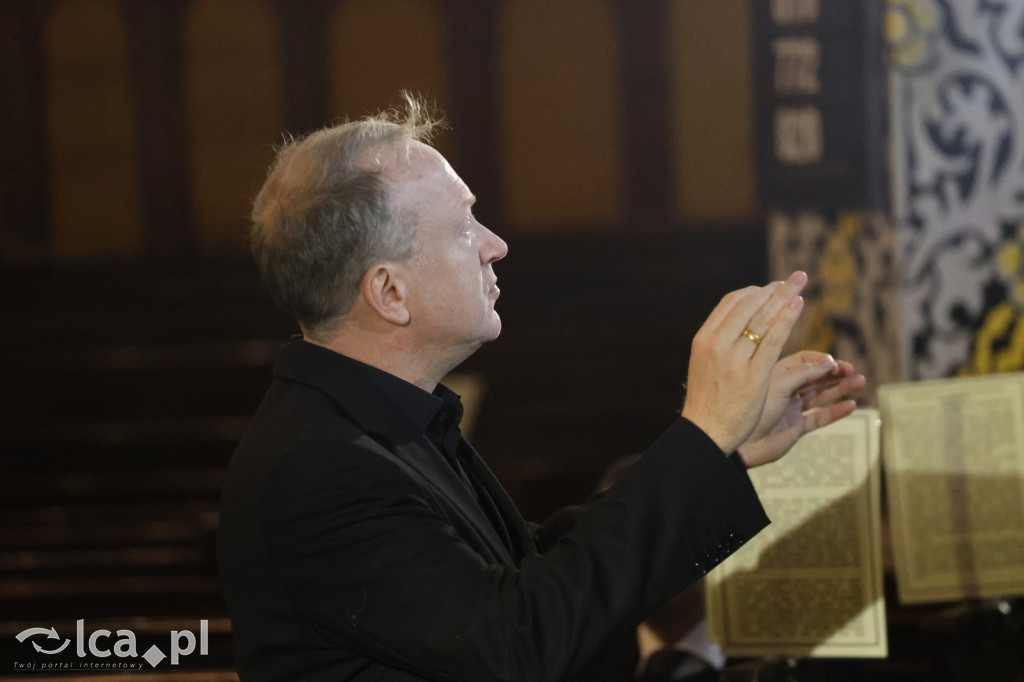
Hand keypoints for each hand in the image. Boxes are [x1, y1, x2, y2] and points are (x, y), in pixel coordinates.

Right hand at [681, 271, 807, 452]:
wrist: (706, 431)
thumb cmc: (707, 400)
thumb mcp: (704, 364)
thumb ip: (719, 343)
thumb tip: (736, 325)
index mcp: (703, 339)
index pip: (730, 303)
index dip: (753, 292)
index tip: (770, 289)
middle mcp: (717, 344)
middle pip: (748, 306)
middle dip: (774, 289)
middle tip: (795, 278)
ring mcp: (735, 359)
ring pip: (763, 319)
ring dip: (784, 297)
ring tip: (800, 282)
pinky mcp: (754, 374)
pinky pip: (774, 340)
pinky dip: (786, 319)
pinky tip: (798, 305)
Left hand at [737, 351, 865, 467]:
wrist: (739, 445)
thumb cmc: (751, 410)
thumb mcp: (777, 385)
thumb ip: (803, 374)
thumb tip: (829, 362)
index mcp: (776, 375)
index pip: (803, 361)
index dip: (820, 360)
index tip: (834, 363)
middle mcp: (785, 390)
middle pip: (815, 376)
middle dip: (834, 372)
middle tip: (852, 370)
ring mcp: (791, 409)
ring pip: (821, 395)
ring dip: (840, 388)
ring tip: (860, 381)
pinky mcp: (796, 428)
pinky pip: (820, 417)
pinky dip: (836, 412)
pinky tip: (851, 405)